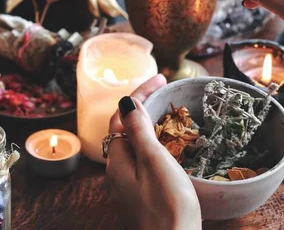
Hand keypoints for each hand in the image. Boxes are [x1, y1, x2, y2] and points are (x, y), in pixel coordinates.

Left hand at [105, 74, 200, 229]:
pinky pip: (139, 159)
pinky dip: (149, 142)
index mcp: (117, 160)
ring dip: (145, 122)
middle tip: (163, 89)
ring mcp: (127, 186)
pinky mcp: (139, 196)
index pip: (121, 116)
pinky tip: (163, 143)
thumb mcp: (153, 162)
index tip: (161, 78)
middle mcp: (116, 172)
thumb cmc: (167, 205)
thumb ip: (138, 132)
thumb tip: (125, 102)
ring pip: (131, 144)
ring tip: (164, 110)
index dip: (139, 94)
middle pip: (123, 128)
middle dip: (140, 105)